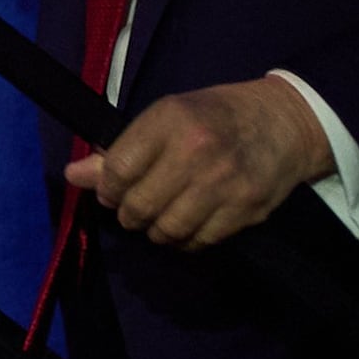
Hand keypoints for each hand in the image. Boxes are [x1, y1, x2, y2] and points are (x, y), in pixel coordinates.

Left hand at [66, 77, 334, 250]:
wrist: (285, 122)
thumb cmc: (215, 116)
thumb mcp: (167, 117)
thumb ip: (121, 149)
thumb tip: (72, 175)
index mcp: (171, 119)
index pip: (118, 169)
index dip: (107, 189)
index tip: (112, 192)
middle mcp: (197, 151)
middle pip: (140, 206)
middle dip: (130, 214)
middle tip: (136, 208)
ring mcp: (224, 183)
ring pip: (168, 230)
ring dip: (156, 231)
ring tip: (161, 217)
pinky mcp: (246, 209)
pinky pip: (200, 242)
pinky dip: (186, 240)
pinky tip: (188, 224)